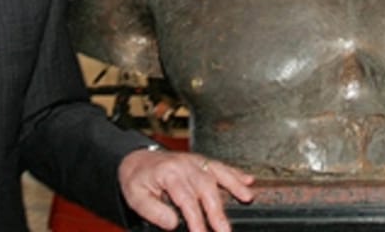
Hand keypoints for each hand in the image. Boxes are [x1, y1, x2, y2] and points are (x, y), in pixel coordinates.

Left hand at [118, 147, 254, 231]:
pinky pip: (220, 166)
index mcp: (168, 173)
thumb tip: (173, 224)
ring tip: (247, 199)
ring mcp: (194, 162)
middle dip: (217, 211)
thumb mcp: (136, 197)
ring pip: (217, 173)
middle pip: (205, 188)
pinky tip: (248, 181)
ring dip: (233, 186)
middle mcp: (184, 165)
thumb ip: (153, 211)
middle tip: (225, 230)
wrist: (136, 159)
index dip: (196, 219)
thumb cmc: (137, 179)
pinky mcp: (201, 162)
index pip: (185, 200)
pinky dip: (235, 173)